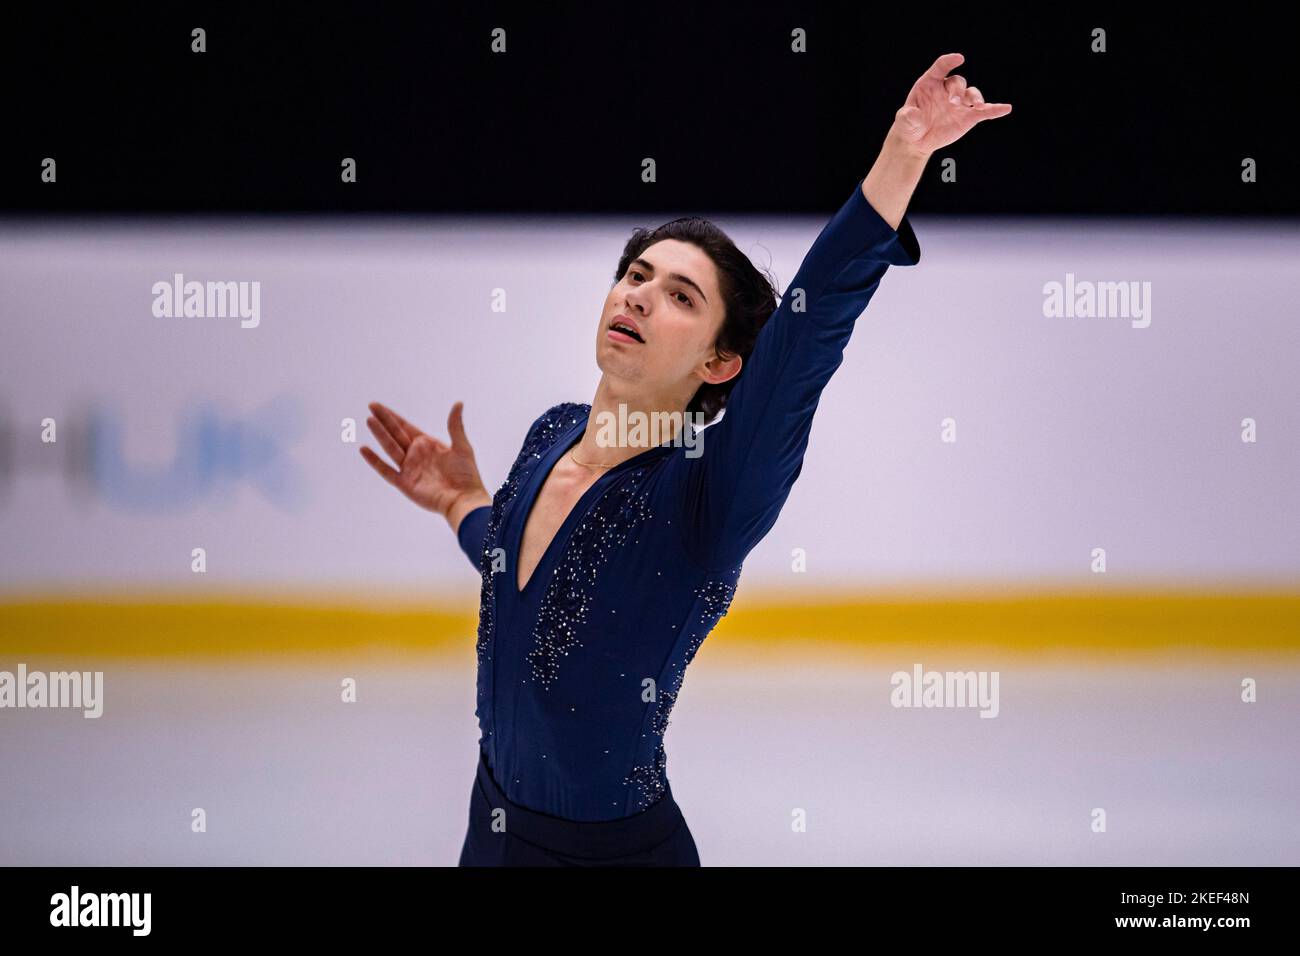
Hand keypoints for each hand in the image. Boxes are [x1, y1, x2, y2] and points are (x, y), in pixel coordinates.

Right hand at [360, 401, 488, 517]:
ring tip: (369, 420)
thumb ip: (455, 425)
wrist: (464, 500)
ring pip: (390, 448)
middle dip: (383, 420)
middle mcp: (415, 455)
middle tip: (371, 406)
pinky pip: (386, 470)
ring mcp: (409, 469)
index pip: (405, 427)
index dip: (392, 416)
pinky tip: (364, 449)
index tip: (377, 406)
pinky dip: (375, 461)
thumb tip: (458, 402)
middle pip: (395, 434)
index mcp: (426, 445)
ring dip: (380, 435)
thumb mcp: (462, 446)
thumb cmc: (467, 475)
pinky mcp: (404, 483)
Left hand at [892, 52, 1011, 156]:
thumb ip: (907, 117)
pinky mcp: (968, 116)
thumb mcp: (904, 121)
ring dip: (975, 98)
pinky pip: (984, 111)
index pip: (941, 67)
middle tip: (954, 103)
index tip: (958, 59)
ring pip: (971, 94)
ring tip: (977, 106)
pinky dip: (995, 109)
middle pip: (957, 82)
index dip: (949, 61)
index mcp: (930, 83)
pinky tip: (1005, 108)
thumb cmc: (909, 125)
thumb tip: (912, 114)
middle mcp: (947, 90)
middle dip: (958, 91)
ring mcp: (959, 102)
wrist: (917, 141)